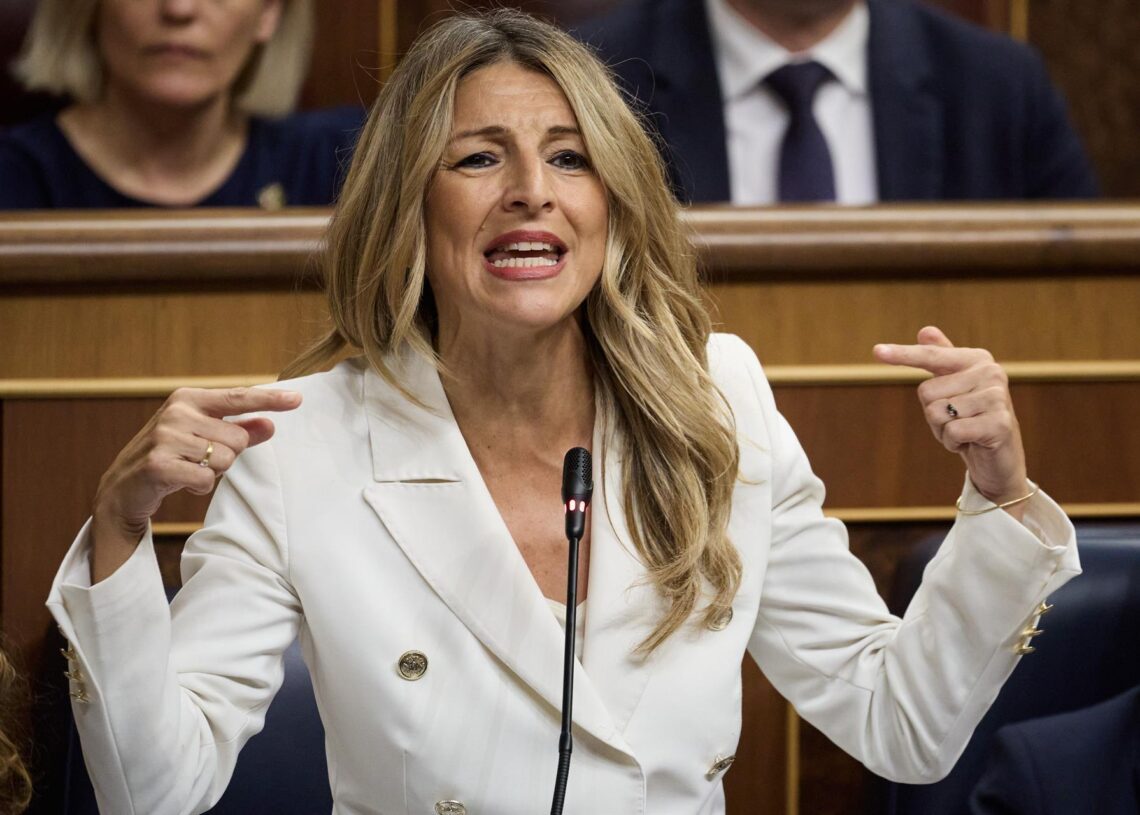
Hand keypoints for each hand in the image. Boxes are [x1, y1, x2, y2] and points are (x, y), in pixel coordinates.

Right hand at [90, 387, 301, 581]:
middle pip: (238, 438)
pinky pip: (207, 479)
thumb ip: (238, 430)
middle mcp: (177, 412)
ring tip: (188, 469)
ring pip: (226, 460)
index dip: (270, 399)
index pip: (239, 397)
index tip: (298, 400)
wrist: (123, 488)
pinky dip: (200, 487)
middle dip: (227, 455)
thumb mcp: (203, 438)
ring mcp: (165, 437)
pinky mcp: (159, 464)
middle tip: (199, 459)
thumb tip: (271, 425)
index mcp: (188, 398)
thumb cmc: (170, 457)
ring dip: (214, 472)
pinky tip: (180, 482)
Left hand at [873, 326, 1029, 511]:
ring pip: (936, 414)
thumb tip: (925, 330)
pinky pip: (952, 432)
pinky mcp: (999, 423)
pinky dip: (953, 443)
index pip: (931, 355)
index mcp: (976, 359)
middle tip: (957, 420)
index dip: (903, 354)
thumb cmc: (971, 417)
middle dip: (933, 414)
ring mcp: (997, 397)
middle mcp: (990, 372)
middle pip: (926, 392)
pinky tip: (971, 442)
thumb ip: (942, 356)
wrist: (1000, 457)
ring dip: (943, 431)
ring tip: (966, 431)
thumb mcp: (955, 386)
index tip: (876, 351)